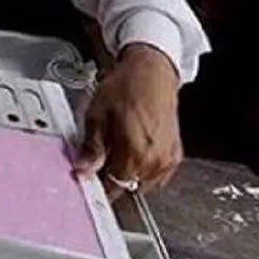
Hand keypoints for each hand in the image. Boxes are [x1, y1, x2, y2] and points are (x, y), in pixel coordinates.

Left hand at [75, 44, 181, 196]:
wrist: (151, 72)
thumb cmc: (126, 87)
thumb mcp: (97, 116)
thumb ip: (91, 148)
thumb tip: (83, 169)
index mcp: (135, 152)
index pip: (114, 186)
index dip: (98, 183)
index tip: (89, 177)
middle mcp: (155, 160)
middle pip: (128, 185)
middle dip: (113, 178)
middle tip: (101, 160)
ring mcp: (168, 158)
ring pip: (144, 183)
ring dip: (129, 174)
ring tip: (118, 151)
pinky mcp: (176, 154)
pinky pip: (158, 175)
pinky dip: (144, 169)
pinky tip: (133, 152)